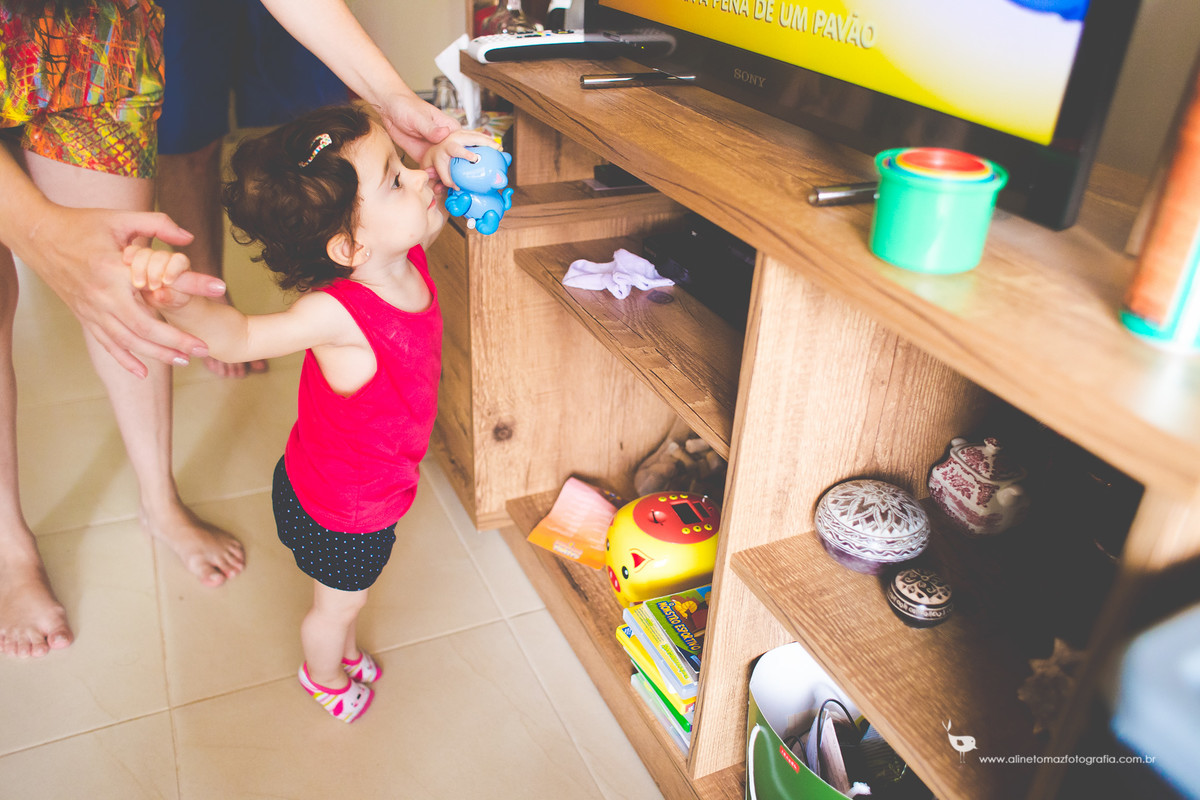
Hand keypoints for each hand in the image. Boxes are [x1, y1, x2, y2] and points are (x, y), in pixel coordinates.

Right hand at [16, 205, 225, 376]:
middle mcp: (103, 296)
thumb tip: (188, 238)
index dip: (192, 285)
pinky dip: (124, 359)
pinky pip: (106, 343)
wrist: (38, 236)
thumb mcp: (120, 218)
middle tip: (204, 349)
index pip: (161, 283)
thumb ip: (157, 224)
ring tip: (185, 360)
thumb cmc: (82, 224)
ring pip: (128, 341)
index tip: (220, 288)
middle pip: (145, 327)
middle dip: (176, 341)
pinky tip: (143, 372)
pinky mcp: (84, 316)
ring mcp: (92, 310)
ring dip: (157, 354)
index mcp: (115, 270)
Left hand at [374, 94, 497, 189]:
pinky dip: (438, 183)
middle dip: (469, 172)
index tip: (482, 161)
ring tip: (455, 190)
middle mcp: (448, 142)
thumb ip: (431, 127)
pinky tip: (439, 190)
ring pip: (451, 169)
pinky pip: (436, 173)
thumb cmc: (407, 107)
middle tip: (470, 182)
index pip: (470, 142)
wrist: (390, 110)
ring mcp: (438, 152)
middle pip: (464, 159)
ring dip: (453, 180)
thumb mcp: (418, 116)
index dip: (481, 151)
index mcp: (451, 129)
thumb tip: (445, 134)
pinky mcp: (428, 159)